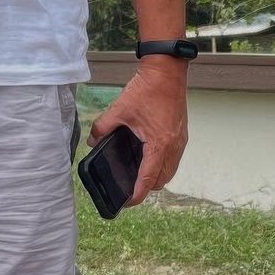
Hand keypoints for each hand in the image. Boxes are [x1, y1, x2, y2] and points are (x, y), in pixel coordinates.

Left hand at [91, 59, 187, 203]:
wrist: (167, 72)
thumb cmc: (147, 89)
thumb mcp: (119, 109)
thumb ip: (102, 127)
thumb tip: (93, 141)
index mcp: (159, 144)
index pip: (148, 179)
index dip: (137, 195)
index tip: (128, 202)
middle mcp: (173, 147)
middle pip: (161, 181)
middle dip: (146, 188)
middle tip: (129, 188)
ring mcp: (180, 142)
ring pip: (169, 172)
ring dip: (156, 177)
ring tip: (139, 175)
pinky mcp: (181, 135)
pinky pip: (173, 160)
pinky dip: (162, 165)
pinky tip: (148, 158)